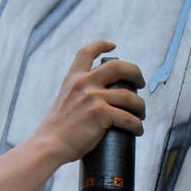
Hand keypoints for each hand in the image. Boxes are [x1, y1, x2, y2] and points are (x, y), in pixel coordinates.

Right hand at [29, 41, 146, 164]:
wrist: (49, 145)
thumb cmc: (56, 133)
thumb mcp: (63, 103)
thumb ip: (77, 97)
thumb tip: (96, 103)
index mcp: (73, 79)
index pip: (86, 53)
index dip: (101, 45)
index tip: (112, 46)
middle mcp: (84, 84)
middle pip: (118, 67)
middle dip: (135, 73)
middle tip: (140, 84)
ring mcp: (93, 97)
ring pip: (129, 96)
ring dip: (140, 106)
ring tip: (141, 114)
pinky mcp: (100, 114)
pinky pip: (128, 118)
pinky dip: (136, 125)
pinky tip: (137, 130)